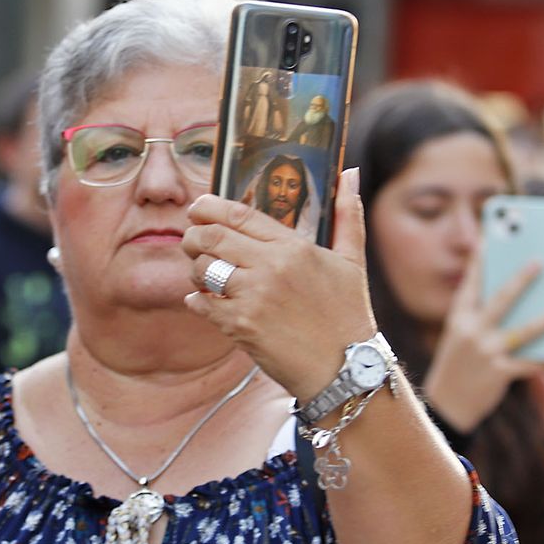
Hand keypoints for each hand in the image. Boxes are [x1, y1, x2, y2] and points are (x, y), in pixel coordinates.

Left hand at [181, 167, 379, 399]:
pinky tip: (203, 300)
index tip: (198, 208)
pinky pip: (201, 304)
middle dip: (192, 236)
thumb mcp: (352, 261)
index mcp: (293, 247)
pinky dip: (196, 300)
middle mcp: (270, 268)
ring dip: (194, 269)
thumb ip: (347, 215)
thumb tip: (349, 174)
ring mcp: (253, 298)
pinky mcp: (240, 327)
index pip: (239, 214)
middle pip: (210, 237)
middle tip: (191, 240)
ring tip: (203, 273)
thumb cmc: (348, 314)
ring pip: (202, 269)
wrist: (345, 369)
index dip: (210, 207)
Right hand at [423, 249, 543, 433]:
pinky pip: (529, 363)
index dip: (484, 257)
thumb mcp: (460, 333)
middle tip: (542, 260)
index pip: (472, 281)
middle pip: (500, 300)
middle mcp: (470, 331)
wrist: (446, 406)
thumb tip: (509, 285)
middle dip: (522, 279)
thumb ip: (479, 312)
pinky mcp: (498, 374)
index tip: (495, 234)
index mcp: (459, 317)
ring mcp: (484, 353)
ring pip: (522, 331)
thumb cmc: (458, 363)